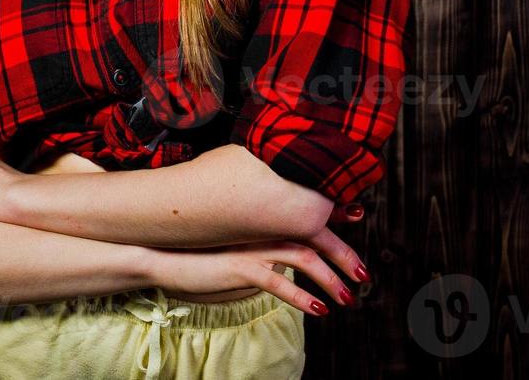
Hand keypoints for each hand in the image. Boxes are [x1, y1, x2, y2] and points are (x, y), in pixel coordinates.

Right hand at [148, 239, 359, 316]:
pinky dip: (303, 296)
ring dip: (331, 279)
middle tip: (365, 273)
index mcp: (263, 221)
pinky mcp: (243, 268)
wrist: (164, 254)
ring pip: (305, 258)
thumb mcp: (232, 242)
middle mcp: (263, 229)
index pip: (305, 217)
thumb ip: (255, 239)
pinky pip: (280, 283)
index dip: (334, 220)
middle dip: (344, 255)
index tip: (357, 222)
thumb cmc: (197, 251)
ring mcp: (254, 248)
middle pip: (315, 236)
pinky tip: (319, 309)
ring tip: (349, 297)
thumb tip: (272, 248)